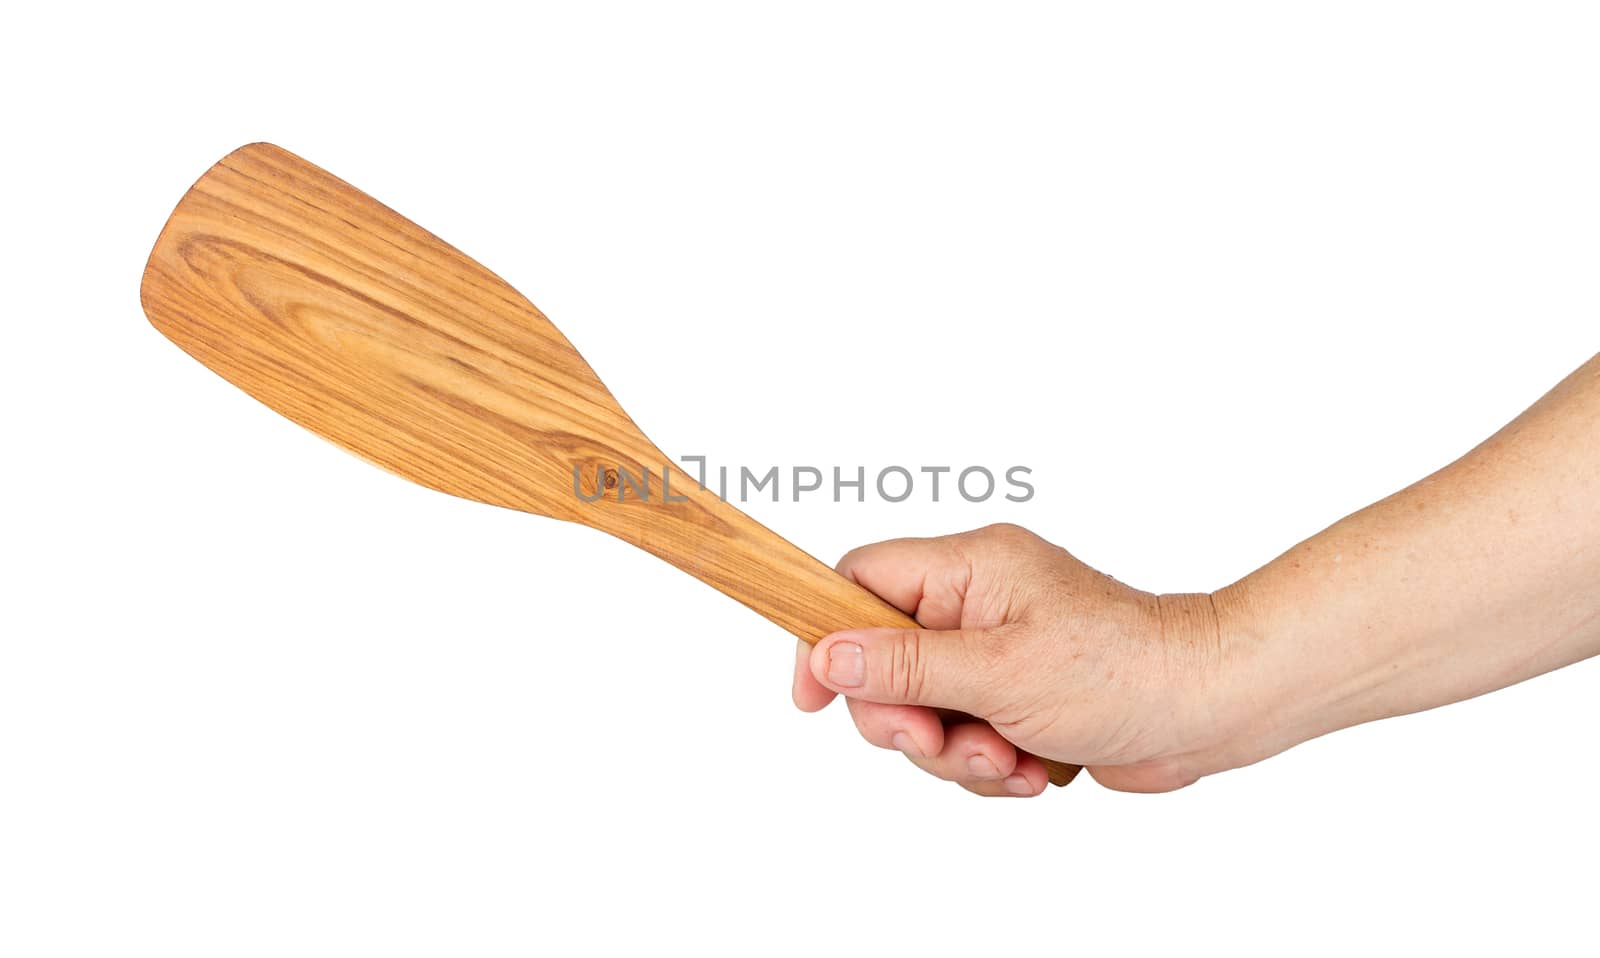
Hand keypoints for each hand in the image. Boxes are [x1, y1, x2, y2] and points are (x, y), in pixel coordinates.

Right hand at [792, 523, 1249, 795]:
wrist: (1208, 707)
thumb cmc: (1121, 668)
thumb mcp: (997, 672)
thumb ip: (905, 666)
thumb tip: (828, 655)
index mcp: (967, 569)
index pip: (858, 581)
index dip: (825, 636)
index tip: (812, 698)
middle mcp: (975, 603)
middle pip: (883, 663)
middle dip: (910, 720)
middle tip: (943, 741)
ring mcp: (995, 652)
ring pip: (924, 713)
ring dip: (960, 753)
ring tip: (1014, 759)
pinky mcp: (1017, 698)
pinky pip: (966, 739)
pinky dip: (995, 765)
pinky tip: (1039, 767)